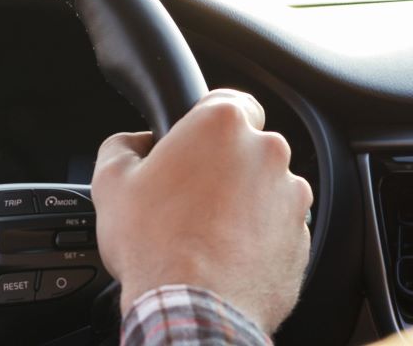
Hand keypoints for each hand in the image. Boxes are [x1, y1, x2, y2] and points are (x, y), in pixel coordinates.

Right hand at [92, 88, 312, 333]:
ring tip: (206, 233)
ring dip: (243, 203)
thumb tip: (132, 144)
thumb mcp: (111, 183)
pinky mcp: (301, 241)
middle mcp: (267, 154)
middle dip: (223, 167)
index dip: (207, 122)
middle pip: (247, 147)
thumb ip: (123, 146)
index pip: (228, 99)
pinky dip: (258, 239)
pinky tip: (225, 257)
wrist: (194, 311)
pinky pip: (278, 229)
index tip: (194, 143)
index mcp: (222, 125)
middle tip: (190, 196)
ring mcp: (291, 199)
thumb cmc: (155, 246)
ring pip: (266, 188)